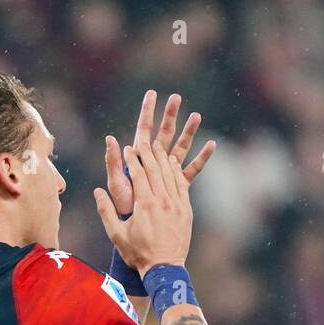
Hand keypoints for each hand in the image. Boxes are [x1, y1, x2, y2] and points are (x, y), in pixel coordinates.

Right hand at [95, 139, 192, 277]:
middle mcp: (162, 200)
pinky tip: (173, 163)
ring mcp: (176, 205)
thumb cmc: (137, 254)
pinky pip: (182, 185)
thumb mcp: (116, 234)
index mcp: (144, 204)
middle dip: (148, 153)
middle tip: (142, 141)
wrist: (164, 269)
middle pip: (155, 169)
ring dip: (163, 158)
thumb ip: (106, 211)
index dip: (132, 159)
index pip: (138, 174)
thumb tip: (97, 192)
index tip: (128, 148)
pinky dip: (177, 172)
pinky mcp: (186, 210)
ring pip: (170, 174)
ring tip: (158, 147)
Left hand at [104, 91, 214, 217]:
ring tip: (196, 116)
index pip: (143, 130)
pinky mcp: (179, 186)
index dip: (147, 111)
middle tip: (176, 97)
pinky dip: (202, 158)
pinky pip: (192, 169)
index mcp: (138, 160)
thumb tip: (111, 139)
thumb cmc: (125, 209)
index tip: (152, 93)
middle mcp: (154, 164)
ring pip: (180, 147)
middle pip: (164, 134)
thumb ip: (114, 163)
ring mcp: (167, 174)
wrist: (138, 231)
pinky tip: (212, 145)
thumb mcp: (117, 185)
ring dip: (188, 131)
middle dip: (170, 115)